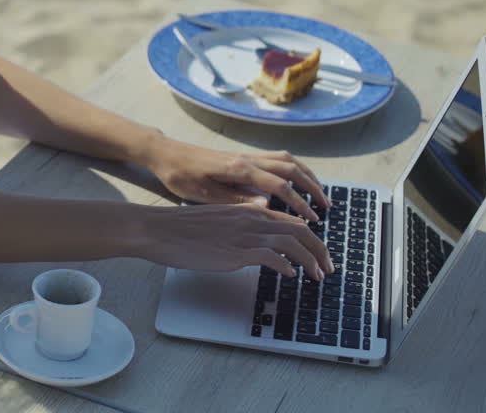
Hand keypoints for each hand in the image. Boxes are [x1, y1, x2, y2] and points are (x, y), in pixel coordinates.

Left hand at [141, 136, 331, 219]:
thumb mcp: (204, 195)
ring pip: (286, 159)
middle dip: (312, 187)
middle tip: (326, 206)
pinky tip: (297, 180)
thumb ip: (236, 201)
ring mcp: (246, 155)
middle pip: (290, 168)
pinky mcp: (243, 156)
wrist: (167, 154)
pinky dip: (293, 167)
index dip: (299, 203)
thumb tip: (267, 207)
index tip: (312, 219)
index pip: (279, 186)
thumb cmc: (181, 176)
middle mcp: (247, 158)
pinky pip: (276, 158)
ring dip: (306, 174)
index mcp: (239, 169)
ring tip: (319, 193)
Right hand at [147, 201, 334, 279]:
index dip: (310, 238)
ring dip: (310, 260)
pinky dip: (286, 266)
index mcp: (247, 209)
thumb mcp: (217, 221)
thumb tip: (255, 243)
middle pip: (300, 230)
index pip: (290, 220)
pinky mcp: (234, 251)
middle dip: (320, 250)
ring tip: (318, 275)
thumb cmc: (181, 228)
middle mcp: (250, 218)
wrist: (157, 229)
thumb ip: (239, 227)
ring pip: (291, 242)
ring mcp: (243, 234)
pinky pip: (271, 256)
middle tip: (328, 267)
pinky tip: (291, 275)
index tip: (318, 253)